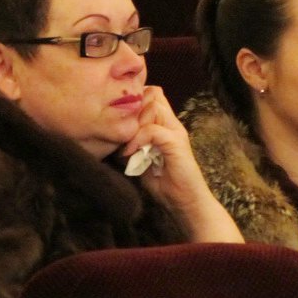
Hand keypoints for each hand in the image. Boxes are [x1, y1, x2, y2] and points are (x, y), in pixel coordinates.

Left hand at [122, 86, 242, 242]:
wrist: (186, 203)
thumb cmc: (164, 184)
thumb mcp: (141, 159)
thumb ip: (132, 144)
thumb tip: (111, 136)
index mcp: (165, 125)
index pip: (151, 95)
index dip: (133, 102)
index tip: (119, 123)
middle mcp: (172, 124)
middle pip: (152, 94)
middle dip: (132, 110)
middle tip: (122, 133)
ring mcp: (175, 132)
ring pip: (152, 106)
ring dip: (134, 123)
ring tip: (126, 143)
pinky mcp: (176, 143)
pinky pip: (152, 130)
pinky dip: (137, 140)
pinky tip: (129, 154)